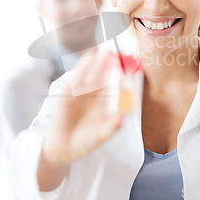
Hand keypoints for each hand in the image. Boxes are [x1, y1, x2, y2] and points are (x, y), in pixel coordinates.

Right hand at [44, 49, 123, 164]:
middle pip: (106, 76)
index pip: (117, 86)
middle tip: (122, 52)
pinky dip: (83, 67)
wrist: (64, 148)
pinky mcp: (69, 92)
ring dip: (98, 62)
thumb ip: (110, 127)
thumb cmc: (86, 142)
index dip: (125, 76)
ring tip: (105, 51)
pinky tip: (89, 57)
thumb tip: (121, 119)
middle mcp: (96, 96)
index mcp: (106, 104)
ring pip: (92, 74)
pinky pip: (77, 77)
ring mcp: (82, 93)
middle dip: (113, 65)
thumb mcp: (100, 136)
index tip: (135, 67)